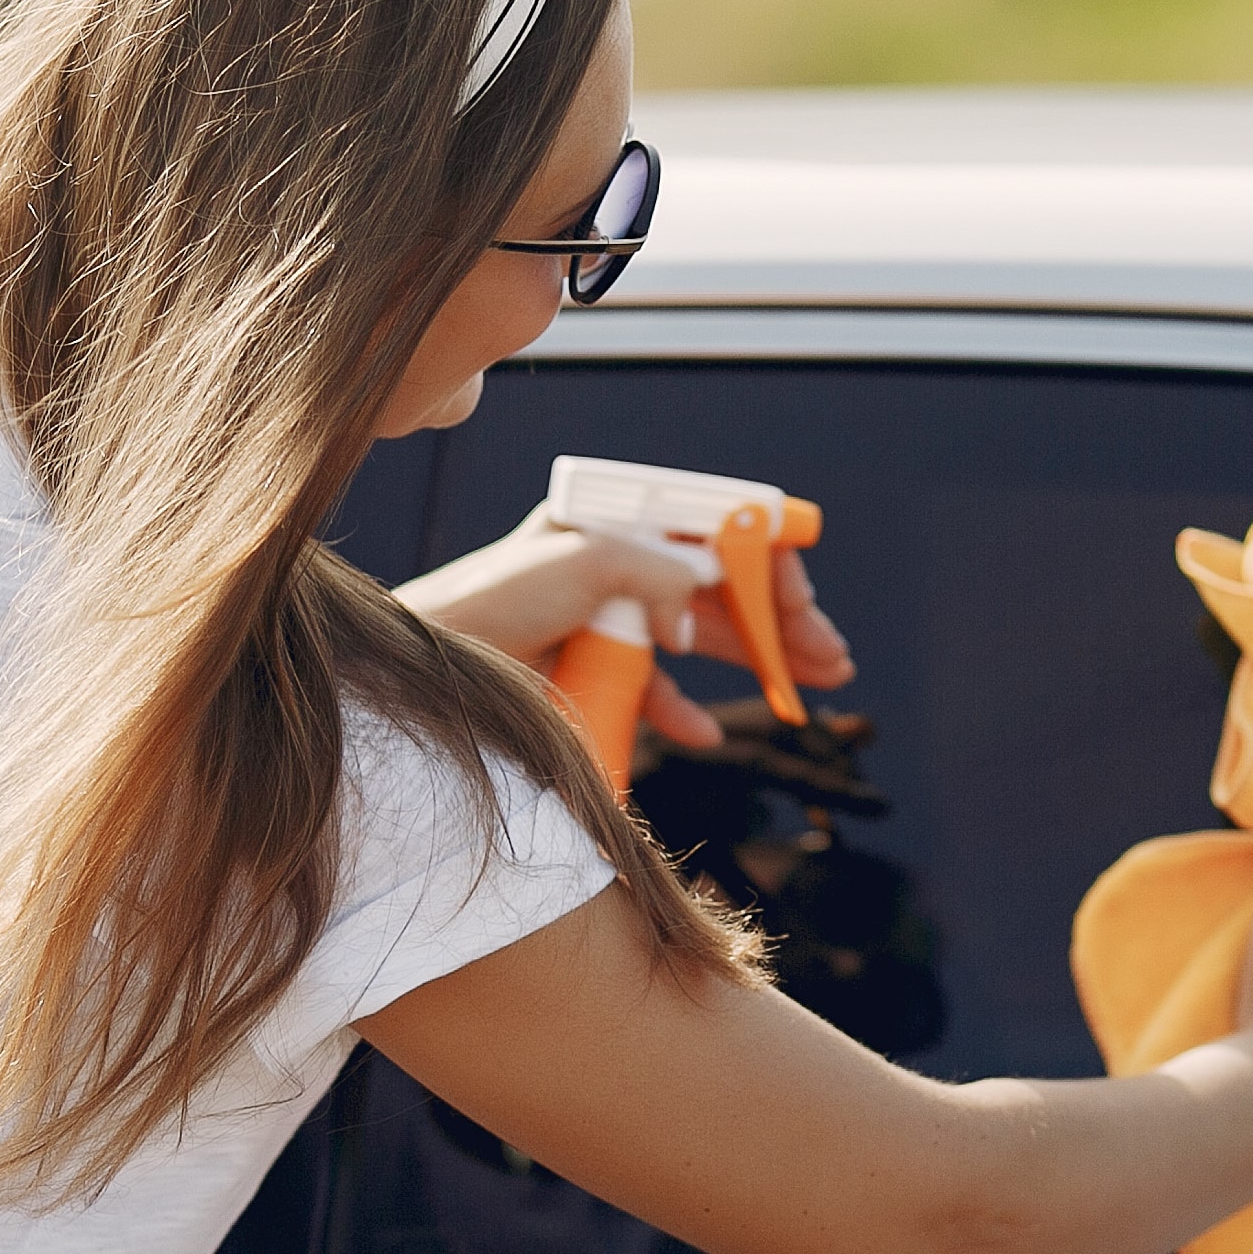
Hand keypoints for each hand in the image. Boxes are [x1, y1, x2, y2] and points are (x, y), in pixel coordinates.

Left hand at [396, 509, 855, 752]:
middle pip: (719, 586)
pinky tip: (708, 730)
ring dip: (755, 661)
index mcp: (614, 523)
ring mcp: (606, 622)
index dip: (763, 556)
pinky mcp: (589, 674)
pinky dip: (684, 711)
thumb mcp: (585, 565)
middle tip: (827, 656)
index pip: (710, 527)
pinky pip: (654, 692)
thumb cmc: (487, 602)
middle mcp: (615, 567)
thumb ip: (660, 570)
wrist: (425, 674)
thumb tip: (707, 593)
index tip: (801, 591)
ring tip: (808, 687)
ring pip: (700, 638)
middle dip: (778, 618)